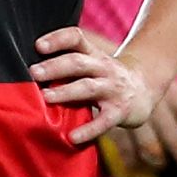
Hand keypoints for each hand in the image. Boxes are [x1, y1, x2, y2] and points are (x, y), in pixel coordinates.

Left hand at [30, 26, 161, 145]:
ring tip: (46, 97)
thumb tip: (31, 70)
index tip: (38, 45)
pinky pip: (103, 121)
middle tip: (33, 73)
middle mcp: (104, 68)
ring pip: (88, 87)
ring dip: (66, 92)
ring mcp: (113, 89)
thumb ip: (69, 64)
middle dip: (55, 67)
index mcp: (94, 54)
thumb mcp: (93, 64)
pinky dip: (88, 130)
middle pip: (78, 63)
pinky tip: (72, 137)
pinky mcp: (120, 111)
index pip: (76, 38)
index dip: (58, 39)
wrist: (145, 89)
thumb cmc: (107, 78)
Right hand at [116, 80, 176, 176]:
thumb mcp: (157, 80)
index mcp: (168, 91)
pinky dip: (131, 161)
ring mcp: (133, 116)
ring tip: (161, 166)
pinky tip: (135, 168)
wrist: (96, 65)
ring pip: (151, 149)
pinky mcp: (112, 125)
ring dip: (158, 162)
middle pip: (175, 137)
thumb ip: (173, 99)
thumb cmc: (132, 74)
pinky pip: (126, 151)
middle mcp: (154, 104)